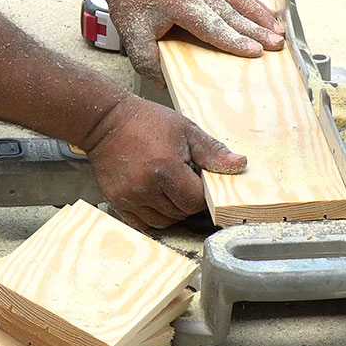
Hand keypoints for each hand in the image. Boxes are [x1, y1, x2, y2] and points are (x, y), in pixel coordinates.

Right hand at [83, 95, 246, 229]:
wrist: (105, 121)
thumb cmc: (147, 122)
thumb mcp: (185, 129)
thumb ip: (212, 151)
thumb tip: (240, 165)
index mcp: (166, 169)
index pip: (196, 201)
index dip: (201, 192)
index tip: (196, 178)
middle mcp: (146, 188)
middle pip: (181, 213)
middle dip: (187, 200)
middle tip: (180, 177)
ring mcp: (129, 197)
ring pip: (164, 221)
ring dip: (171, 209)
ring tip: (167, 185)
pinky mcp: (117, 202)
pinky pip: (143, 223)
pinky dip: (154, 214)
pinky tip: (154, 195)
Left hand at [101, 0, 286, 83]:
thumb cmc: (131, 1)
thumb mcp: (131, 33)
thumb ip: (146, 59)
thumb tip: (162, 83)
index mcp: (182, 5)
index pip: (213, 26)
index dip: (234, 40)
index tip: (254, 51)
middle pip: (232, 15)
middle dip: (257, 31)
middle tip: (277, 45)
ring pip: (239, 2)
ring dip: (261, 17)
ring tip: (281, 32)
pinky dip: (254, 4)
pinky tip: (270, 12)